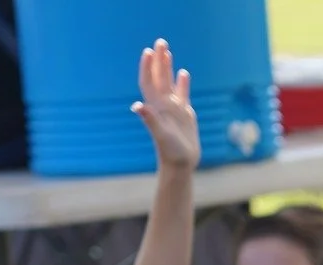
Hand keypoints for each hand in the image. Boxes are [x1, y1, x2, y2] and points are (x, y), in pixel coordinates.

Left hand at [132, 39, 199, 171]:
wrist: (180, 164)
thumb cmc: (170, 152)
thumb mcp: (160, 135)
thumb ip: (150, 120)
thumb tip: (137, 106)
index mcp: (156, 107)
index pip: (149, 82)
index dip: (147, 67)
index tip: (148, 52)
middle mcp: (163, 105)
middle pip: (159, 77)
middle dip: (159, 60)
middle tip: (160, 42)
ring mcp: (174, 109)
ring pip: (169, 83)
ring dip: (168, 67)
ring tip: (167, 51)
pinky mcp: (185, 114)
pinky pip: (183, 94)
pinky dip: (183, 83)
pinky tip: (184, 73)